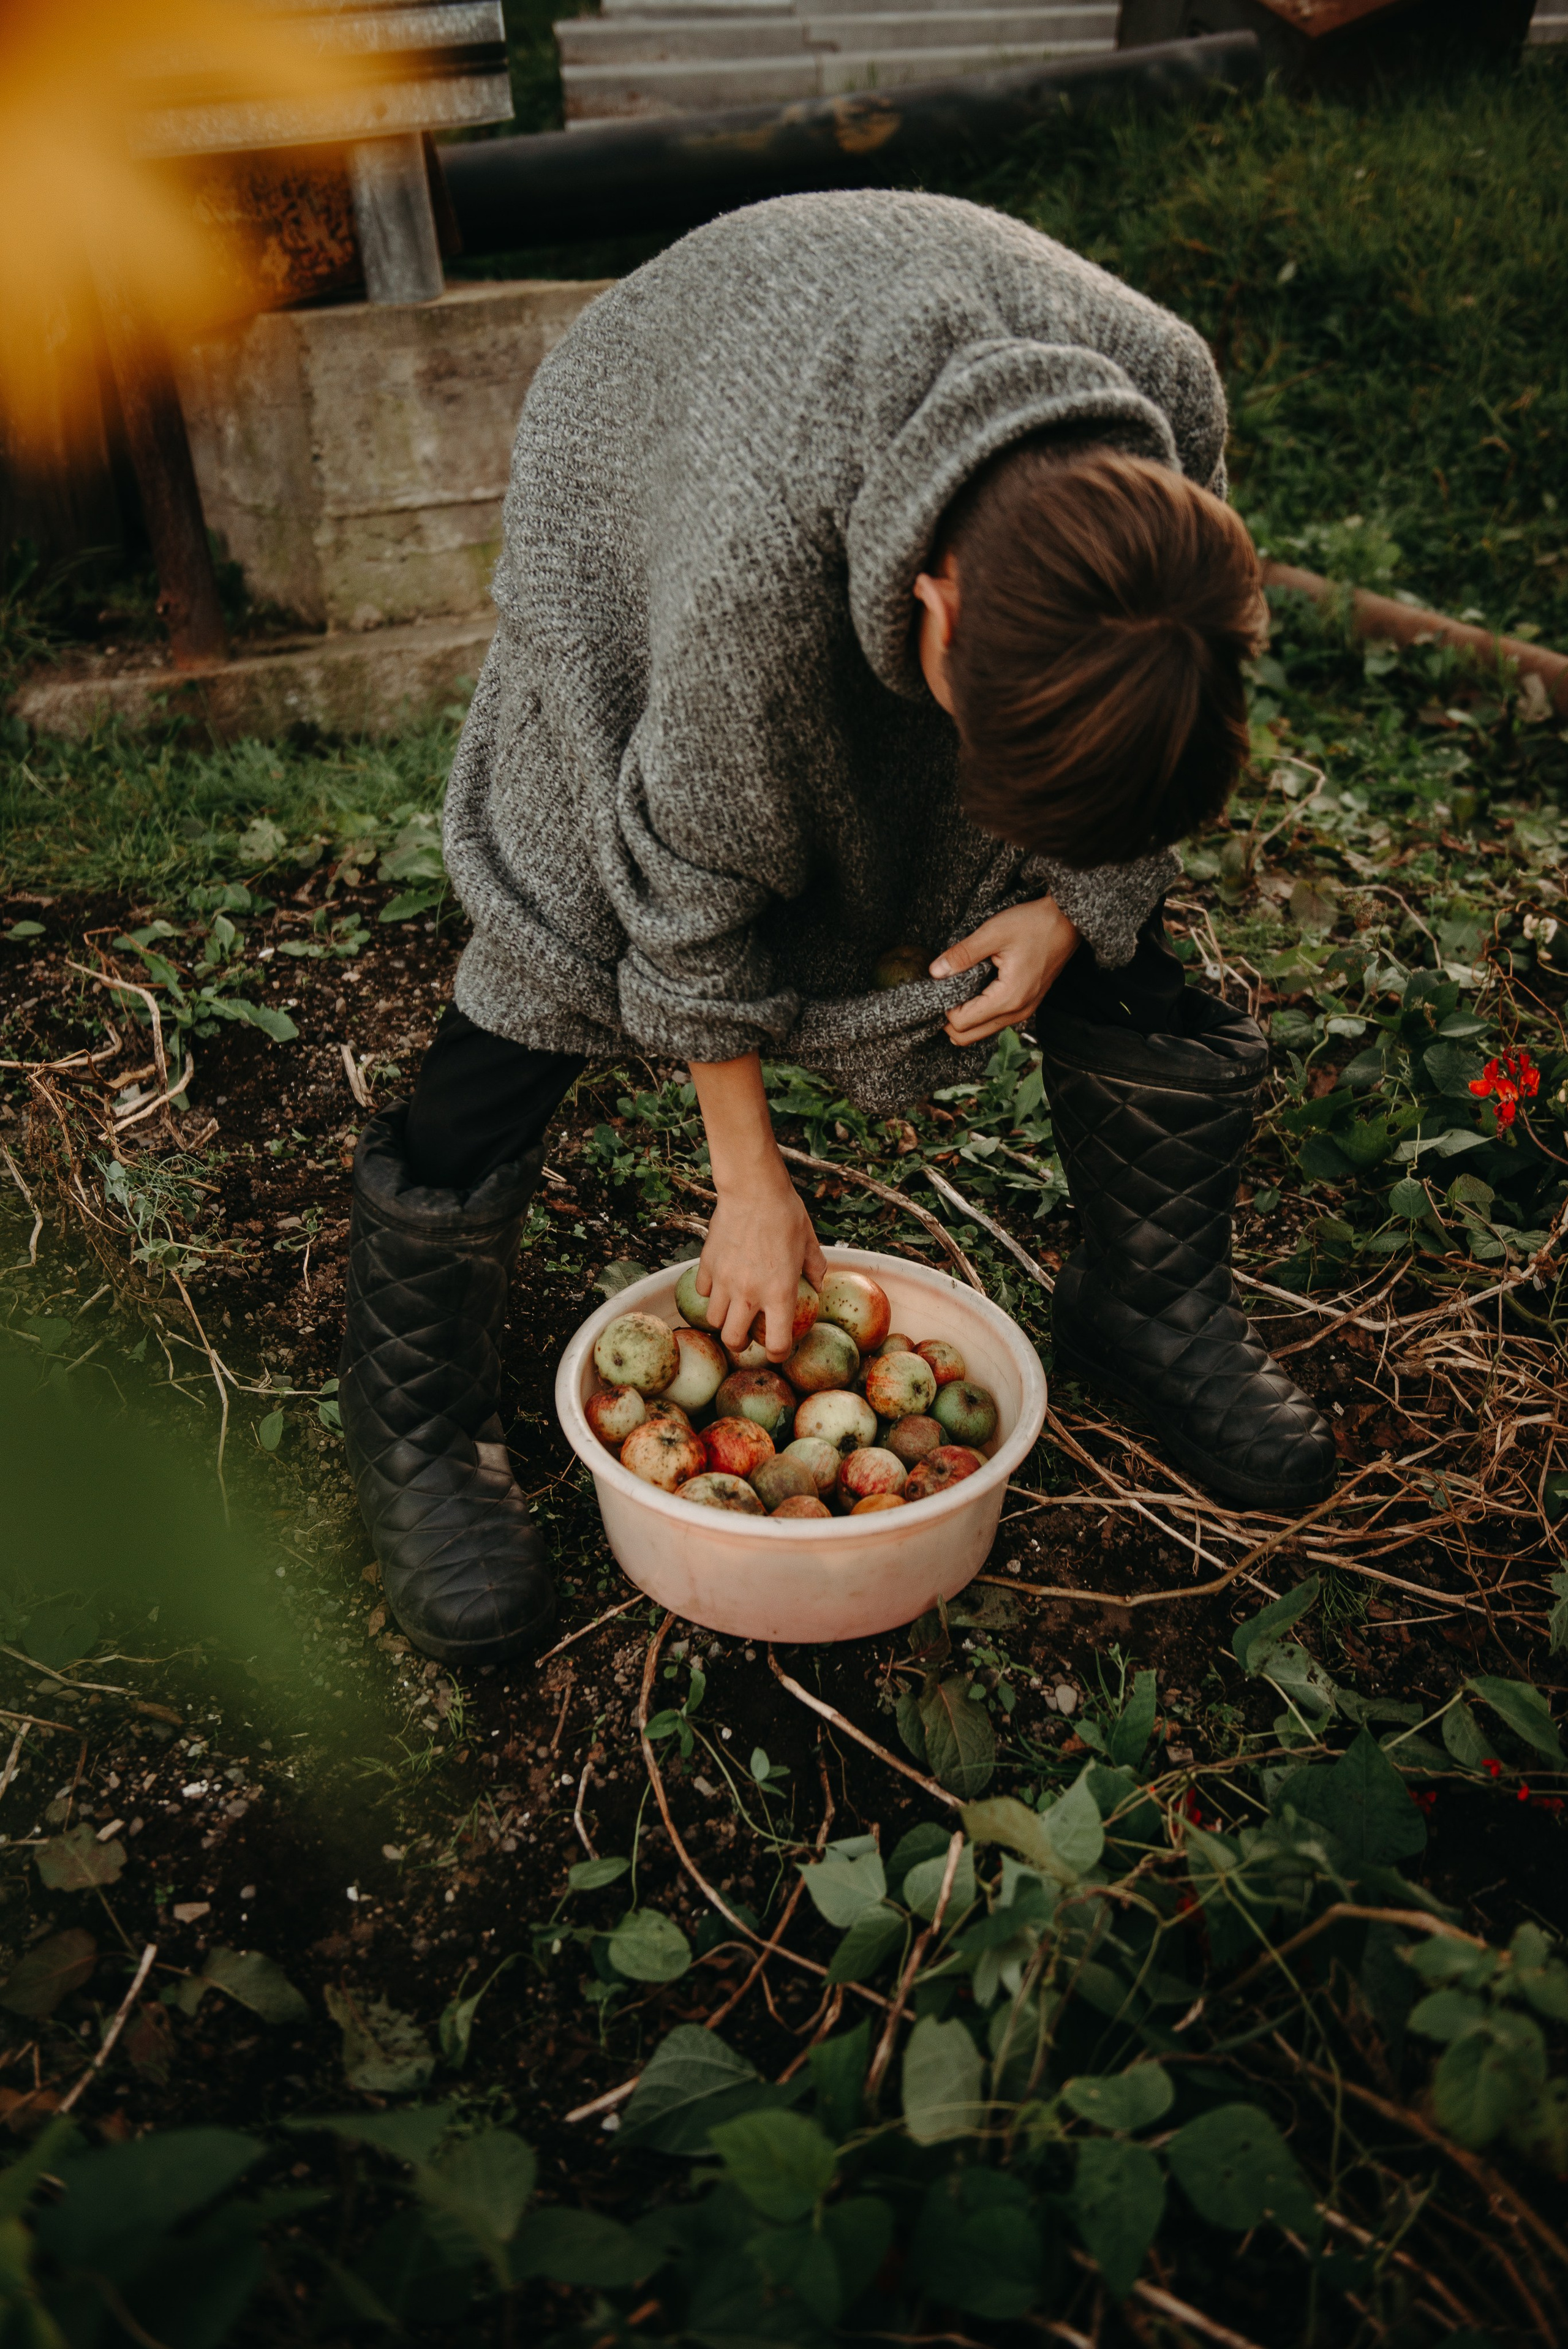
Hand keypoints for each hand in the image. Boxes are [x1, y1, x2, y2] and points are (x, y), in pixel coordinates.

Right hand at [689, 1053, 827, 1358]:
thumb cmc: (786, 1214)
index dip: (779, 1354)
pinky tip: (722, 1283)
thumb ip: (815, 1271)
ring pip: (714, 1320)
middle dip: (741, 1345)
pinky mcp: (707, 1265)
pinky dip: (711, 1294)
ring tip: (734, 1309)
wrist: (753, 1188)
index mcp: (779, 1293)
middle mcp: (748, 1293)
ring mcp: (724, 1280)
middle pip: (733, 1340)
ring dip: (724, 1320)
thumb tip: (817, 1288)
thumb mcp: (810, 1243)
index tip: (779, 1351)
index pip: (776, 1343)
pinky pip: (703, 1292)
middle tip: (748, 1335)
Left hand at [931, 896, 1079, 1046]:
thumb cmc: (1035, 924)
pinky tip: (973, 991)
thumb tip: (935, 972)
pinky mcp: (1026, 1005)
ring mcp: (1024, 1011)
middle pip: (968, 1037)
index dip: (944, 1007)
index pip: (962, 1023)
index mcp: (1009, 998)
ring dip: (964, 1018)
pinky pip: (994, 1021)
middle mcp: (1018, 1012)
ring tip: (956, 989)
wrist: (1068, 921)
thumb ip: (962, 955)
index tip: (939, 985)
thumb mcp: (993, 933)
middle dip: (949, 1019)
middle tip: (942, 992)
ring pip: (981, 1031)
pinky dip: (978, 1013)